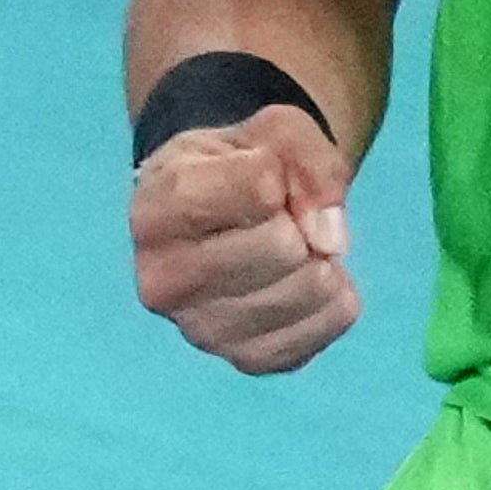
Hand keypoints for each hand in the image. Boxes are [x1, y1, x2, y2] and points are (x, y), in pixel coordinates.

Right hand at [130, 104, 361, 372]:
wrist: (223, 212)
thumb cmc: (242, 164)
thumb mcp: (276, 130)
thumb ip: (310, 159)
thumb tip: (329, 241)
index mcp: (156, 210)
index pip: (257, 189)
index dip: (278, 172)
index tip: (260, 175)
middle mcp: (162, 281)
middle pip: (283, 246)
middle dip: (301, 221)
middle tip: (280, 218)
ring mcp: (200, 330)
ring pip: (307, 290)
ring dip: (321, 260)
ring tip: (291, 249)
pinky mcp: (245, 359)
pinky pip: (323, 329)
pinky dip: (334, 300)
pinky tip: (305, 281)